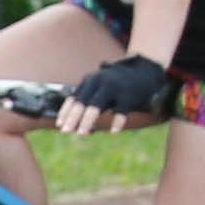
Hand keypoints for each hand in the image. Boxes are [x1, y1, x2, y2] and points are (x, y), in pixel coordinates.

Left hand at [61, 54, 175, 130]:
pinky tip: (114, 131)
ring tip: (81, 133)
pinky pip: (122, 110)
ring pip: (97, 105)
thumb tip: (75, 122)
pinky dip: (118, 121)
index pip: (74, 97)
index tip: (60, 124)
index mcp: (90, 81)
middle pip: (83, 102)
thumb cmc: (117, 85)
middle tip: (66, 131)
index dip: (66, 111)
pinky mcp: (129, 94)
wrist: (144, 71)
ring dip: (87, 120)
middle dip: (73, 117)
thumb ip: (89, 101)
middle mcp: (100, 82)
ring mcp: (114, 87)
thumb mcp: (100, 88)